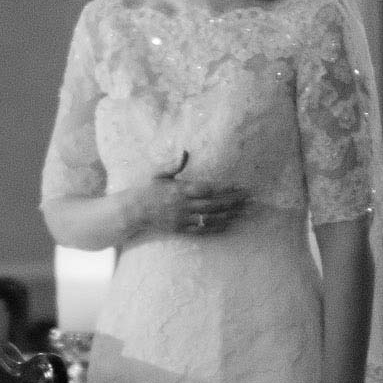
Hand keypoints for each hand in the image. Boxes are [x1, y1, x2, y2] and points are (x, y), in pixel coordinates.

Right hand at [130, 156, 249, 237]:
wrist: (133, 211)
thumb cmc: (146, 189)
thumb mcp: (158, 174)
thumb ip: (174, 164)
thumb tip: (185, 152)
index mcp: (179, 190)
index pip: (207, 189)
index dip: (225, 188)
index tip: (239, 186)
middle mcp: (183, 205)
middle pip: (213, 204)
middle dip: (233, 202)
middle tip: (249, 199)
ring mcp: (182, 219)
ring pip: (210, 218)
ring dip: (229, 215)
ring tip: (244, 211)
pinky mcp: (181, 229)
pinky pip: (202, 230)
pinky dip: (216, 227)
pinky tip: (228, 223)